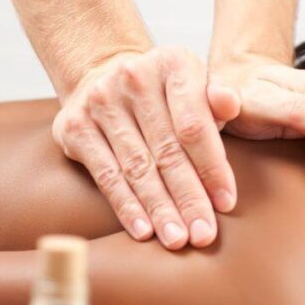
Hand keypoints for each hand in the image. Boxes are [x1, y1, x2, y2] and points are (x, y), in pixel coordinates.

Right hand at [51, 46, 240, 249]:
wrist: (107, 74)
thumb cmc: (171, 95)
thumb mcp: (201, 86)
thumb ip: (221, 99)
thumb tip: (230, 103)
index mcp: (173, 64)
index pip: (194, 125)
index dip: (212, 168)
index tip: (226, 204)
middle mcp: (133, 78)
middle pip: (166, 151)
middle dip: (188, 198)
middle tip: (204, 234)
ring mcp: (99, 102)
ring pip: (137, 168)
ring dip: (160, 209)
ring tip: (177, 239)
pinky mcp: (74, 126)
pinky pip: (106, 175)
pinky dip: (127, 206)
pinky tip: (144, 230)